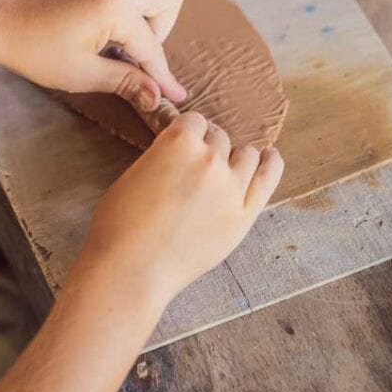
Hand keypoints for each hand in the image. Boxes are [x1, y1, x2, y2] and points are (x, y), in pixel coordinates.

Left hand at [0, 0, 185, 110]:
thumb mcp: (83, 74)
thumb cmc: (35, 51)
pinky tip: (113, 11)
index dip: (162, 76)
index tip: (174, 95)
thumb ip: (126, 82)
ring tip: (128, 35)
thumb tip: (156, 97)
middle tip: (136, 56)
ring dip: (150, 7)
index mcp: (115, 8)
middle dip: (162, 31)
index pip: (152, 47)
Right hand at [79, 112, 284, 303]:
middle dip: (208, 146)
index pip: (195, 121)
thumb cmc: (121, 224)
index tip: (186, 141)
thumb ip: (164, 155)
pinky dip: (271, 164)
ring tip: (227, 165)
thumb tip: (179, 153)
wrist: (132, 269)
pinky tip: (270, 156)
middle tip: (198, 163)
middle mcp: (210, 159)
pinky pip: (267, 179)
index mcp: (180, 142)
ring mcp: (231, 187)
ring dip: (234, 156)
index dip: (188, 131)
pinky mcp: (243, 215)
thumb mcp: (136, 172)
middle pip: (219, 138)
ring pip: (246, 155)